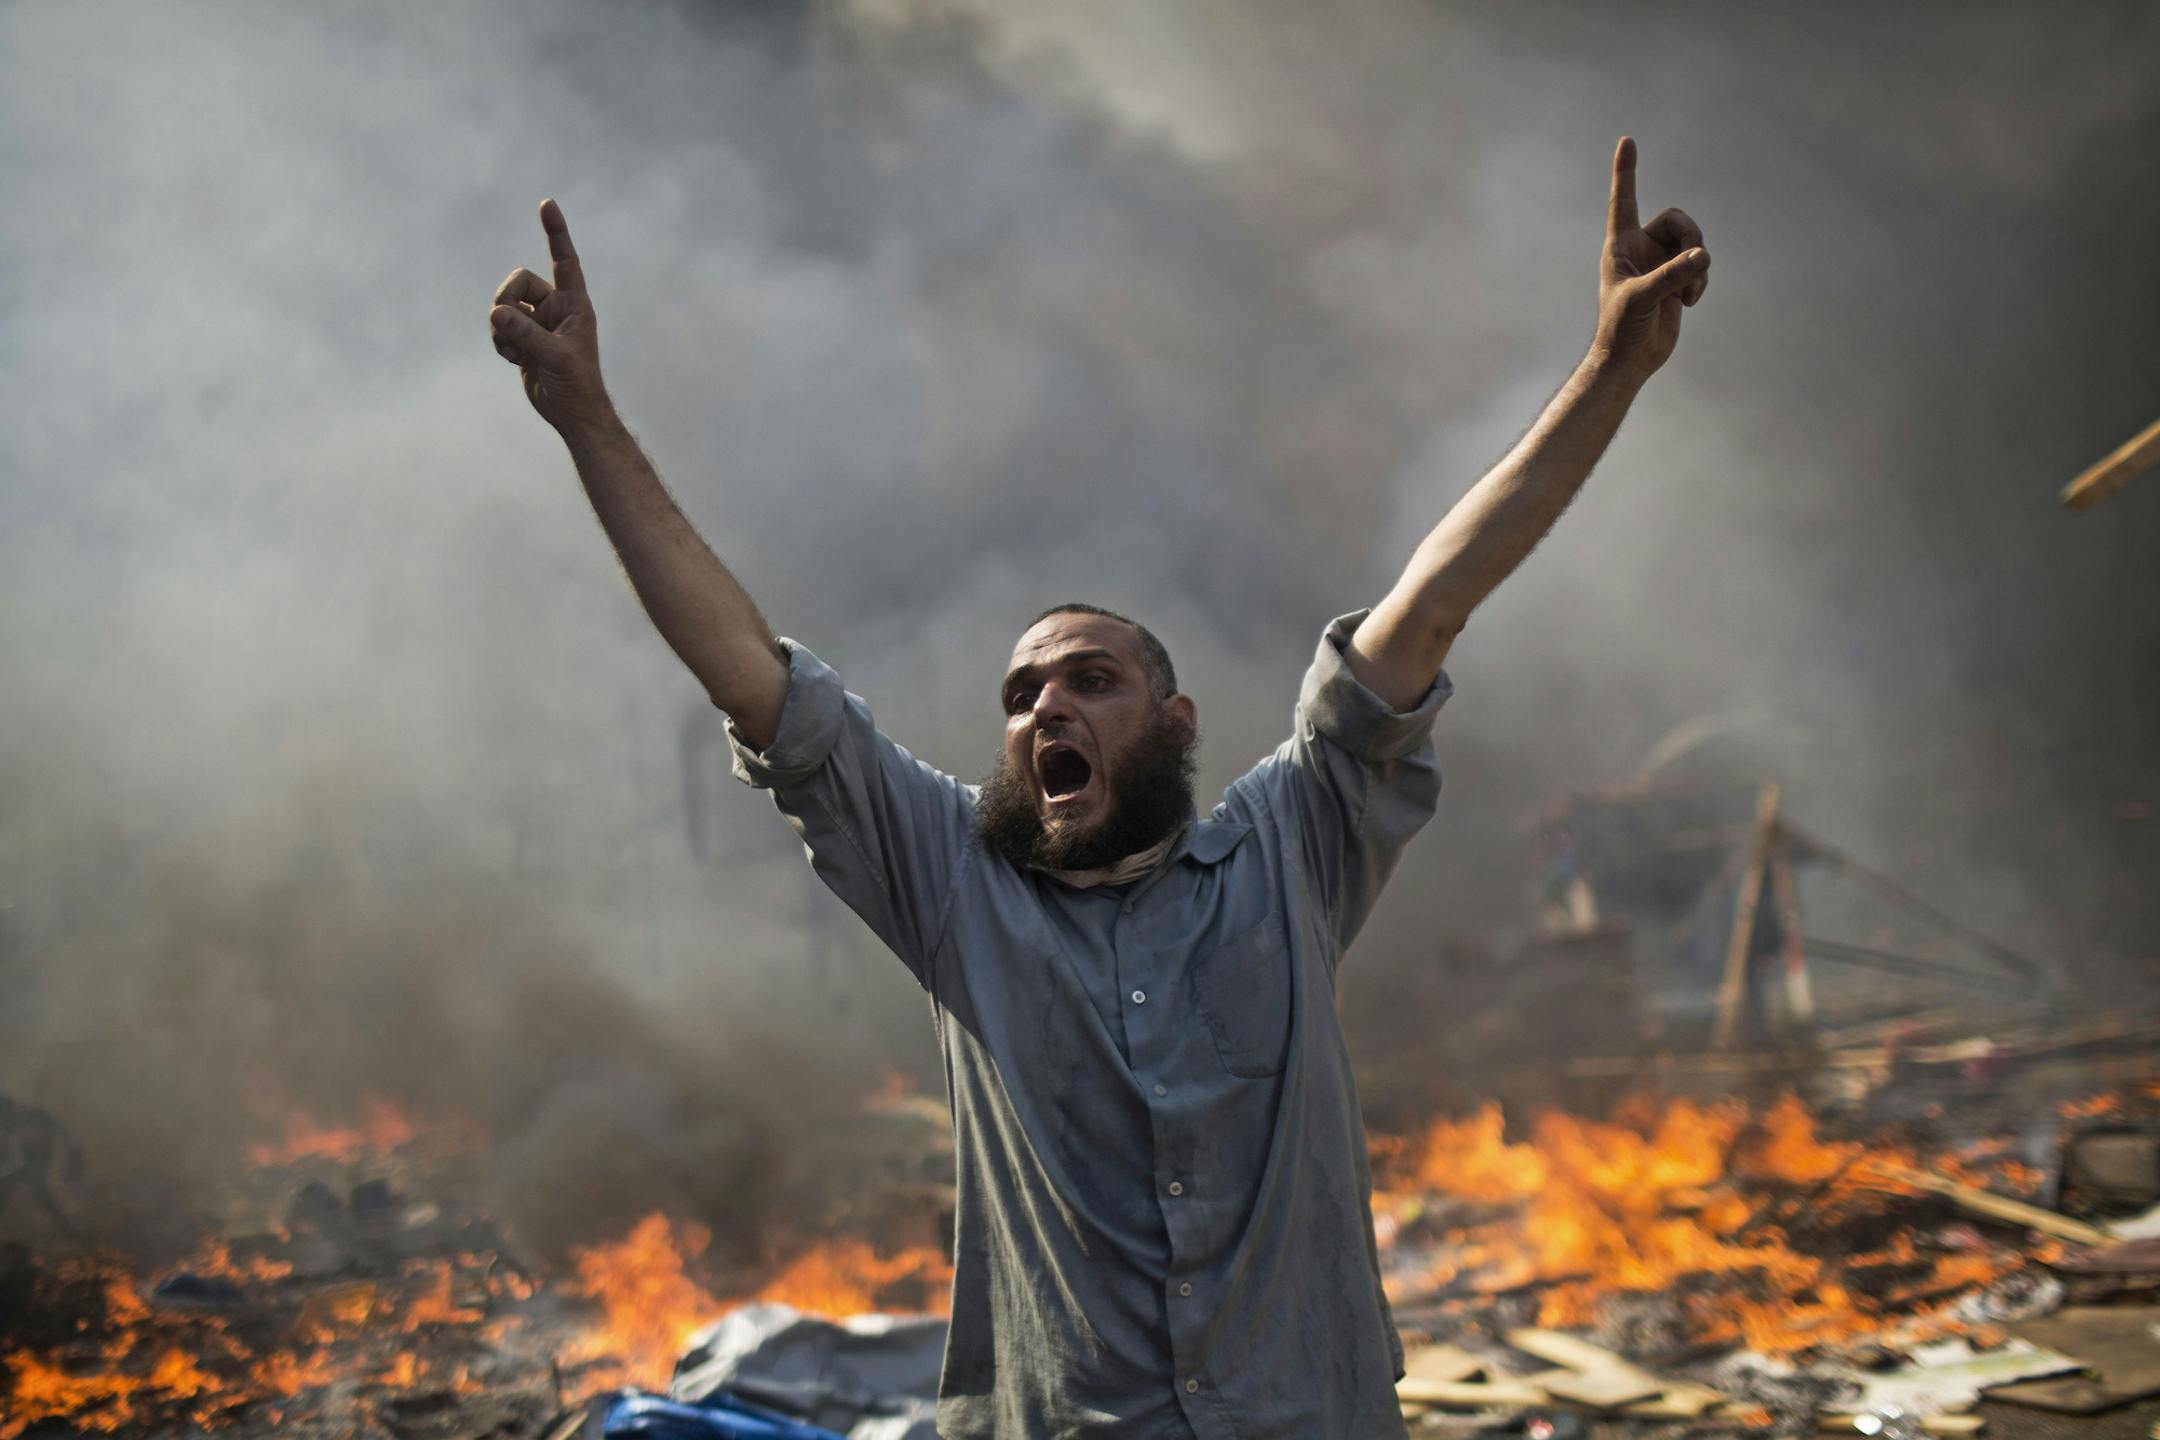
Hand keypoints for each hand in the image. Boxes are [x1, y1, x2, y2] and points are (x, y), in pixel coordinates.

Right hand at [490, 199, 611, 433]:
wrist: (572, 412)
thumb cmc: (576, 383)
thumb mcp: (553, 356)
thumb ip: (525, 332)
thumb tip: (495, 312)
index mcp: (574, 303)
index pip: (564, 260)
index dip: (555, 232)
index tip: (547, 205)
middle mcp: (556, 307)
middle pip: (517, 282)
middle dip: (505, 301)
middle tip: (505, 325)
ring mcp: (538, 321)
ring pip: (503, 304)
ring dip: (501, 326)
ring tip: (515, 351)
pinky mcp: (523, 337)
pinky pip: (499, 326)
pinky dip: (500, 341)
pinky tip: (514, 359)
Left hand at [1591, 137, 1708, 382]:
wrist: (1631, 359)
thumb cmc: (1622, 329)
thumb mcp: (1643, 299)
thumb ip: (1672, 276)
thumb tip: (1702, 255)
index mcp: (1620, 245)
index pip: (1623, 200)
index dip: (1625, 171)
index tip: (1627, 140)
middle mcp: (1640, 248)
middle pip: (1677, 219)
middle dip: (1691, 237)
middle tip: (1694, 262)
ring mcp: (1660, 262)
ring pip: (1693, 241)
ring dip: (1697, 265)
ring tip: (1687, 293)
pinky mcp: (1676, 278)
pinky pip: (1700, 264)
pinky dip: (1700, 280)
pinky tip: (1688, 302)